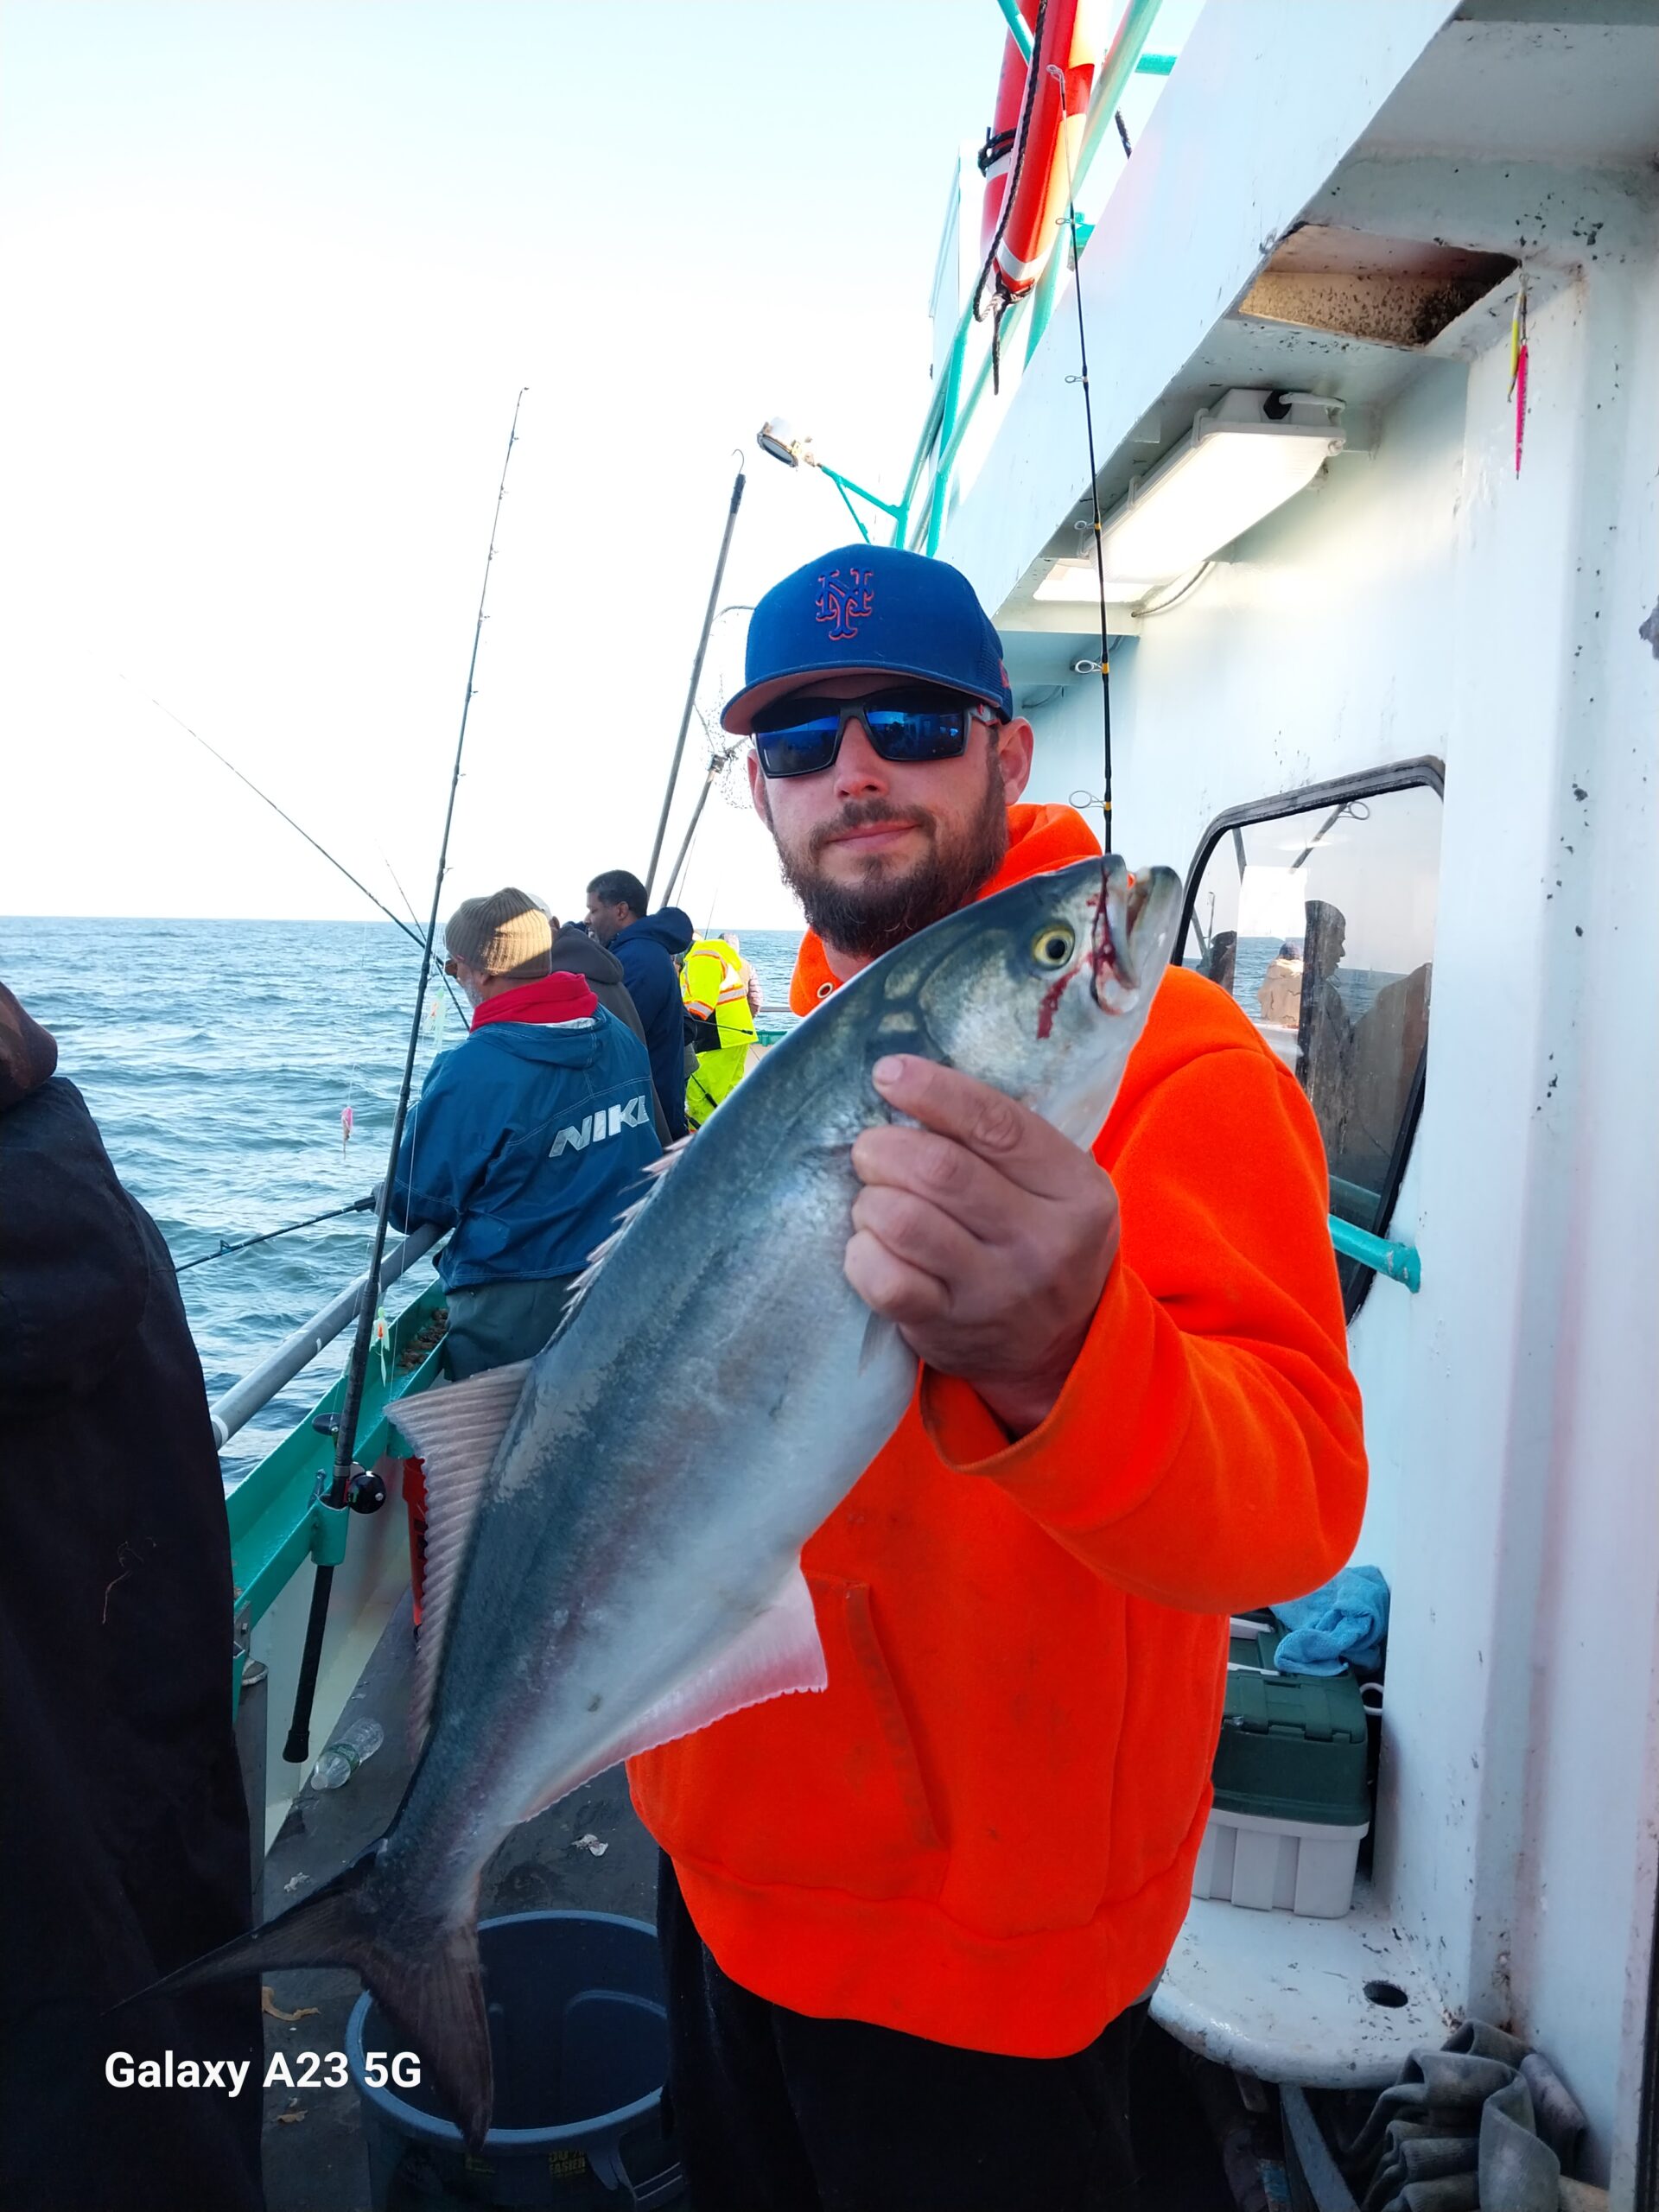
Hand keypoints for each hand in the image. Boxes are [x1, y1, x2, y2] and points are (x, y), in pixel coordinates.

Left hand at [846, 1055, 1119, 1438]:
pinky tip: (871, 1245)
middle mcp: (1042, 1242)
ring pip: (902, 1221)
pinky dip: (861, 1253)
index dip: (934, 1092)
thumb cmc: (1042, 1239)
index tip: (889, 1074)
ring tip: (874, 1199)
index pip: (997, 1124)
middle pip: (939, 1171)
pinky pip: (883, 1280)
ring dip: (870, 1199)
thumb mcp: (1058, 1185)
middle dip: (885, 1148)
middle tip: (870, 1148)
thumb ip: (1006, 1138)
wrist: (1062, 1347)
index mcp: (1075, 1190)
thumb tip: (910, 1079)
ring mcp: (994, 1291)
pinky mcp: (947, 1329)